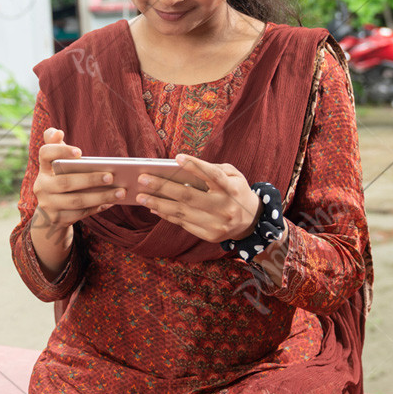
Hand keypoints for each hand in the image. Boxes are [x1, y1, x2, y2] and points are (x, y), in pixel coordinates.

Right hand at [31, 127, 124, 241]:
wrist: (50, 212)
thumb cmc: (59, 179)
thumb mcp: (56, 163)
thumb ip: (56, 145)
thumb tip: (58, 132)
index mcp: (43, 168)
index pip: (45, 154)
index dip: (61, 151)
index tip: (80, 152)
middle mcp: (42, 186)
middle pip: (65, 182)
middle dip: (90, 179)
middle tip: (111, 176)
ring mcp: (48, 204)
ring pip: (76, 201)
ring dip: (100, 196)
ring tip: (120, 191)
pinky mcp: (58, 218)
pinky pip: (81, 213)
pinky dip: (98, 207)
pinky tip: (112, 202)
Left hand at [134, 153, 261, 242]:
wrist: (251, 221)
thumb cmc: (236, 191)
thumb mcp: (233, 175)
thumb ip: (212, 169)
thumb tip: (181, 169)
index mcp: (231, 189)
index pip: (212, 175)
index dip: (195, 166)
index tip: (177, 158)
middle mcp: (224, 207)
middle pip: (188, 196)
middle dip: (162, 187)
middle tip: (142, 179)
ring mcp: (216, 224)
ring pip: (181, 212)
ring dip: (158, 203)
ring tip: (141, 196)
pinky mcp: (209, 235)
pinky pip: (182, 224)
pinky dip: (166, 215)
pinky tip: (154, 207)